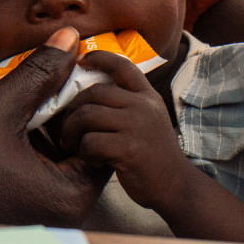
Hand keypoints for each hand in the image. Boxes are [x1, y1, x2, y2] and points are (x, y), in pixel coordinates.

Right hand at [0, 28, 114, 225]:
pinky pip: (38, 167)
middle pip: (81, 147)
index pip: (101, 139)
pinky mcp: (19, 207)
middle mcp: (62, 212)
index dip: (86, 103)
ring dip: (44, 124)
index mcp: (70, 196)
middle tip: (43, 84)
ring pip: (57, 155)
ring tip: (19, 101)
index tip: (68, 78)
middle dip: (64, 112)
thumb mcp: (0, 106)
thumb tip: (70, 40)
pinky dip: (28, 142)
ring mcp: (40, 213)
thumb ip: (40, 72)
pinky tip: (5, 122)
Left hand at [58, 50, 197, 212]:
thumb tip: (87, 90)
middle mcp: (143, 106)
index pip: (122, 66)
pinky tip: (94, 161)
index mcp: (147, 96)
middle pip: (94, 92)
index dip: (100, 57)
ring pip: (87, 114)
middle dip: (73, 108)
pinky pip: (90, 141)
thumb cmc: (152, 154)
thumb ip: (125, 102)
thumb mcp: (147, 119)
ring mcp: (137, 126)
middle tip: (67, 127)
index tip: (82, 59)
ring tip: (72, 145)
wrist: (175, 186)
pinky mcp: (128, 149)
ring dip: (72, 131)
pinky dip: (85, 153)